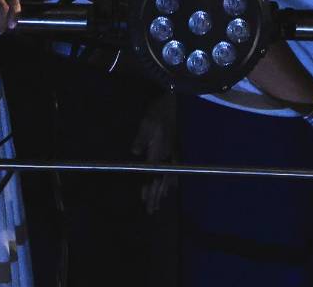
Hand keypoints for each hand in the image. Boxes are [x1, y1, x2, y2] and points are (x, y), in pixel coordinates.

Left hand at [131, 93, 176, 213]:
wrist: (177, 101)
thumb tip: (135, 153)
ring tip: (160, 202)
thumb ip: (141, 139)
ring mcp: (173, 152)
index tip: (144, 202)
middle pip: (161, 180)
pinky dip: (172, 179)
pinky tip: (172, 185)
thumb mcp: (147, 123)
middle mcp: (167, 155)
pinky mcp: (176, 148)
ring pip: (169, 176)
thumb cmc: (160, 111)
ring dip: (163, 190)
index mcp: (158, 151)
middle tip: (152, 210)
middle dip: (156, 196)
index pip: (152, 176)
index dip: (148, 190)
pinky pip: (174, 169)